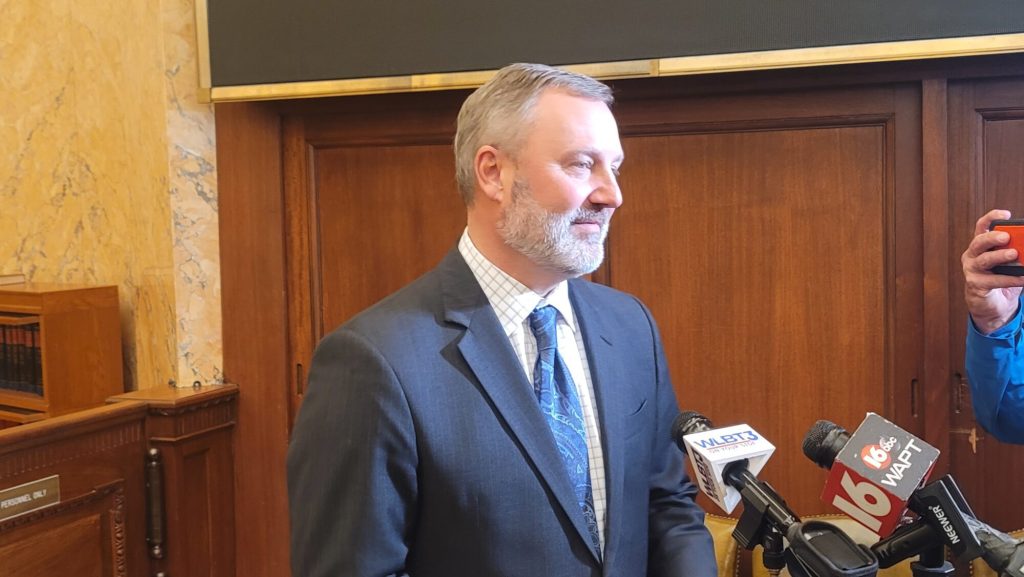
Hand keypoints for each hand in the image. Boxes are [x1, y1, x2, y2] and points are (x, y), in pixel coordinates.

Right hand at [962, 209, 1023, 333]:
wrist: (993, 304)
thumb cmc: (1001, 278)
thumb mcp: (1011, 262)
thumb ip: (1018, 251)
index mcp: (981, 246)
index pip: (982, 227)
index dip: (991, 218)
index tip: (1006, 214)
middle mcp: (972, 255)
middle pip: (979, 242)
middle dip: (992, 237)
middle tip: (1006, 236)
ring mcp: (972, 270)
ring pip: (984, 260)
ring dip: (999, 256)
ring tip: (1014, 254)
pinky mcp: (976, 285)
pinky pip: (993, 280)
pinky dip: (1009, 279)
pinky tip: (1021, 278)